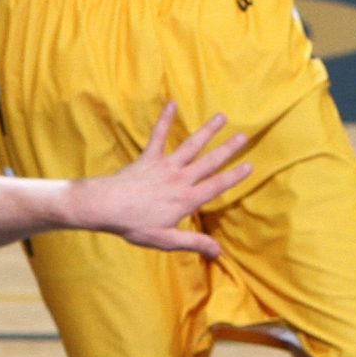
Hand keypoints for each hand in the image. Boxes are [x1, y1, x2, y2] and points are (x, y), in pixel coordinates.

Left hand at [80, 105, 252, 257]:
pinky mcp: (149, 158)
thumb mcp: (167, 240)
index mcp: (187, 199)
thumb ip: (194, 243)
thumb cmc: (135, 225)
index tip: (249, 165)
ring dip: (207, 131)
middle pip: (209, 162)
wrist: (107, 207)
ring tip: (221, 117)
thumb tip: (219, 252)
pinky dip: (165, 120)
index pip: (216, 186)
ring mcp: (165, 166)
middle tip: (244, 136)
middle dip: (228, 149)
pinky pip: (158, 136)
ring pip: (191, 145)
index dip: (234, 176)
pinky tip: (172, 104)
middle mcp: (180, 179)